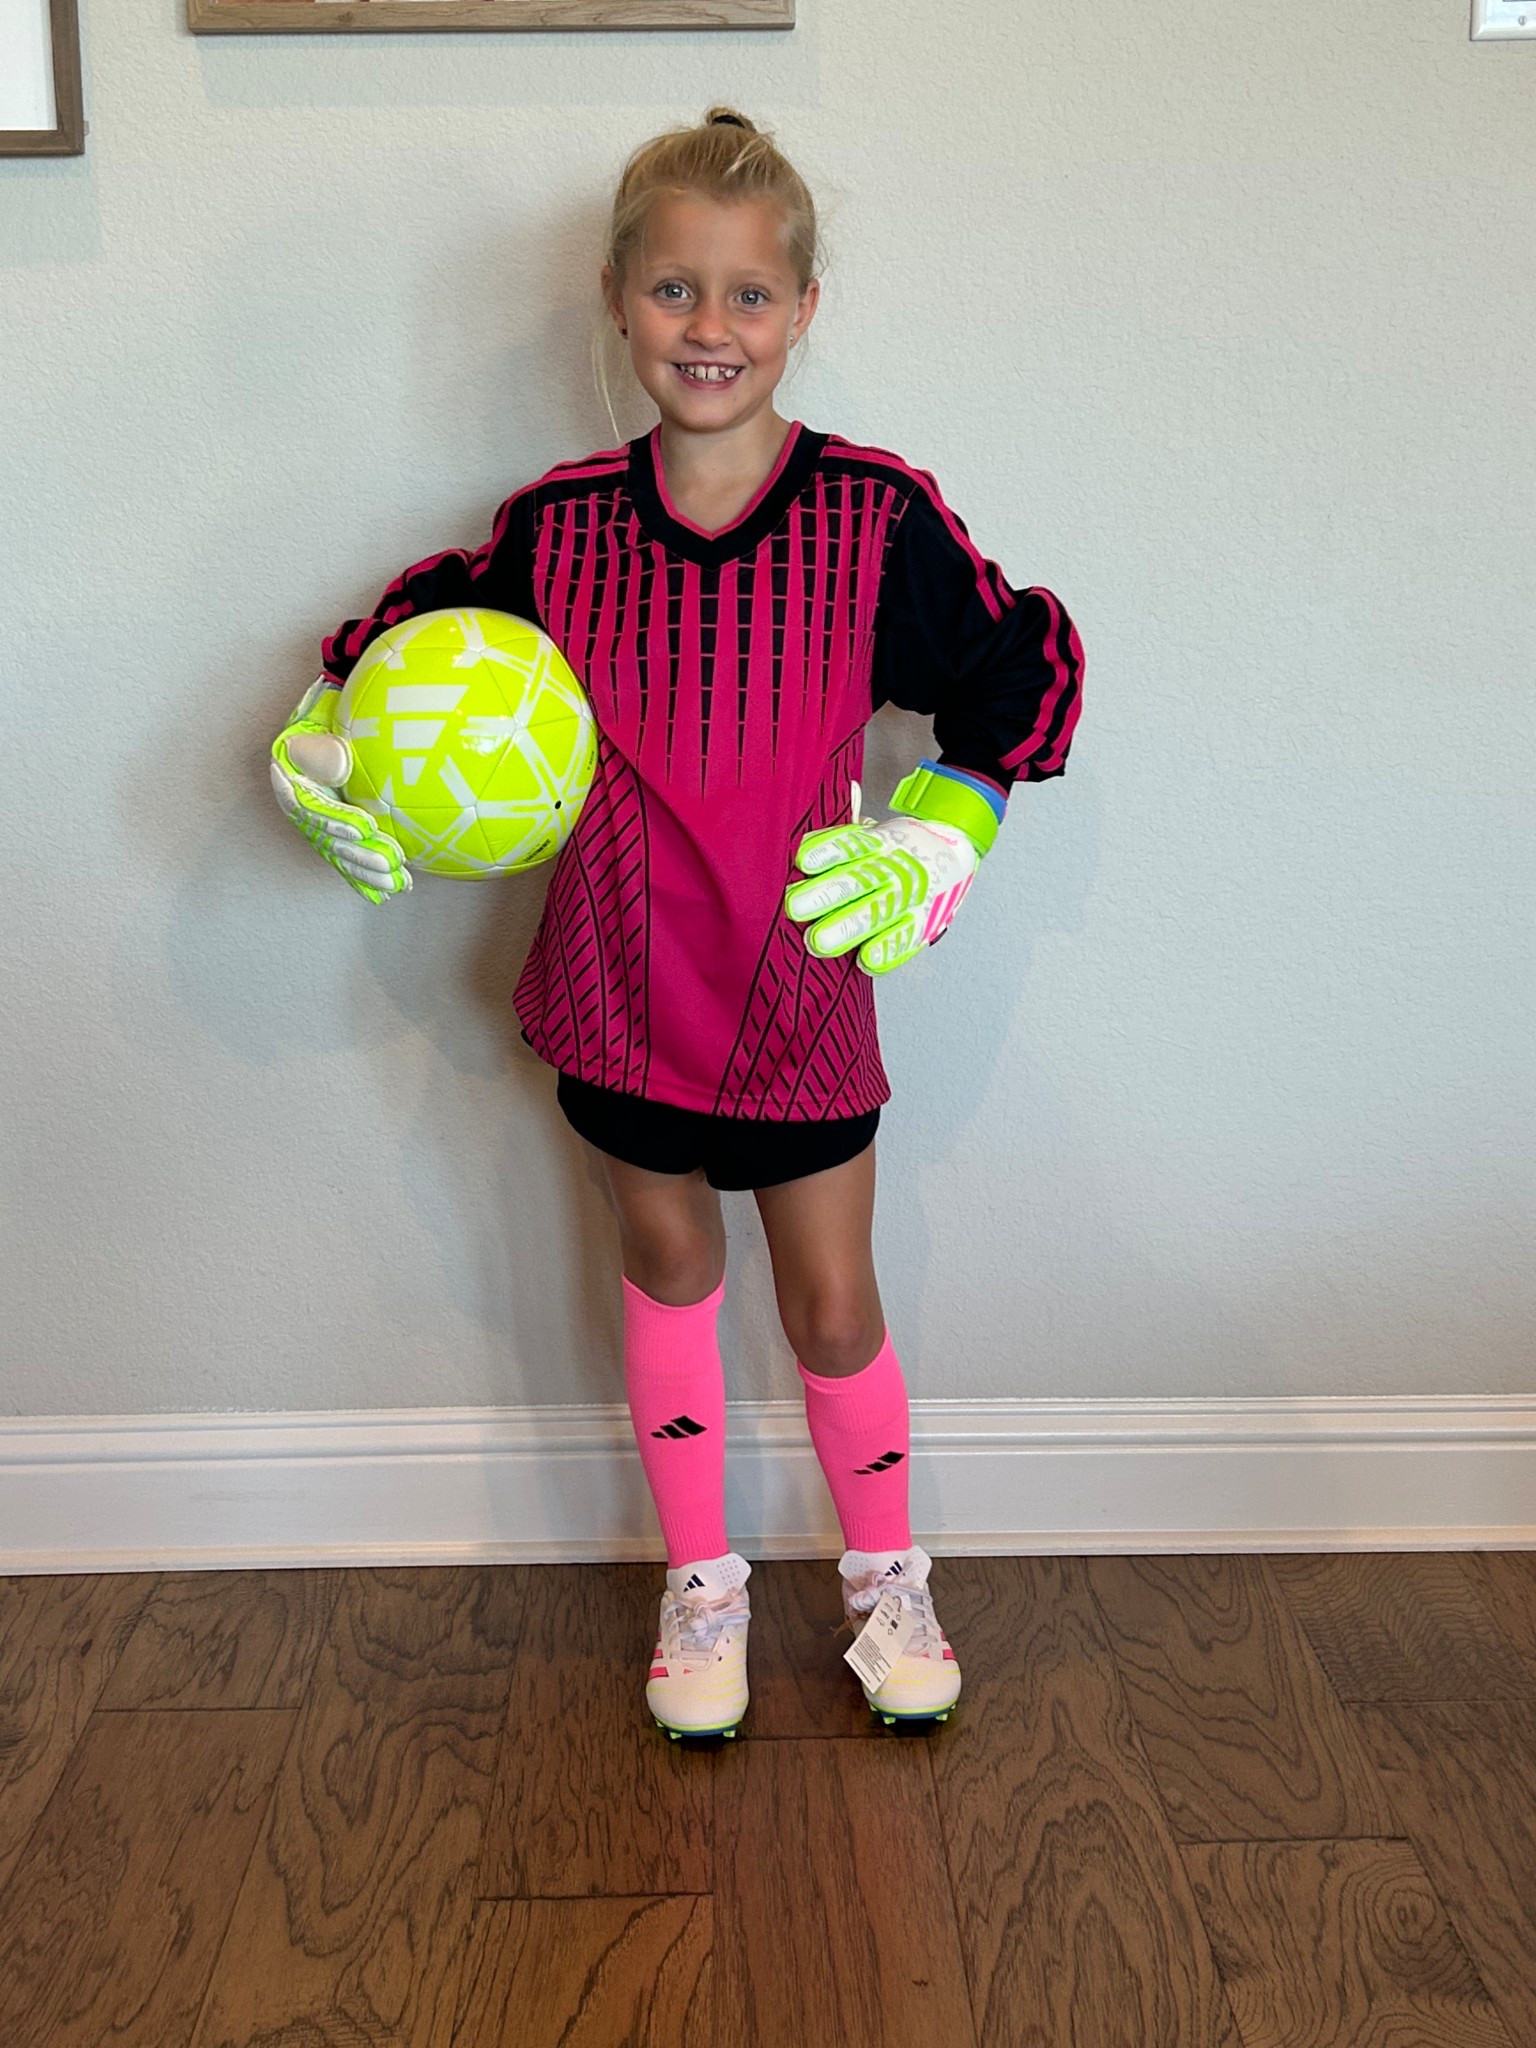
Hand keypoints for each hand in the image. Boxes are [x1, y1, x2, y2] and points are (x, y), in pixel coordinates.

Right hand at [270, 679, 411, 904]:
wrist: (336, 715)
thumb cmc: (332, 712)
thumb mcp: (323, 715)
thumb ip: (325, 743)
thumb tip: (338, 765)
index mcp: (291, 778)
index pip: (309, 807)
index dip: (336, 820)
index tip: (366, 828)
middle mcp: (301, 805)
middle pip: (327, 838)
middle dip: (359, 856)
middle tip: (389, 864)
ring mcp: (319, 822)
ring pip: (340, 854)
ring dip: (368, 871)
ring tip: (398, 882)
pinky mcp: (336, 832)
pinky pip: (350, 857)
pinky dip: (367, 876)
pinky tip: (391, 890)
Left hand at [784, 763, 1002, 976]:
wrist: (955, 849)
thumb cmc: (896, 848)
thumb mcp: (871, 832)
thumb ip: (837, 837)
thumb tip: (800, 842)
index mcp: (878, 842)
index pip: (850, 844)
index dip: (827, 852)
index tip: (803, 861)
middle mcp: (894, 869)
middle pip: (858, 881)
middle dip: (826, 894)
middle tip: (796, 907)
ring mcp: (910, 898)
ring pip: (877, 913)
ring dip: (848, 927)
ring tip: (818, 942)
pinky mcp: (923, 923)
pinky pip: (905, 938)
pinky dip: (887, 950)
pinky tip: (867, 959)